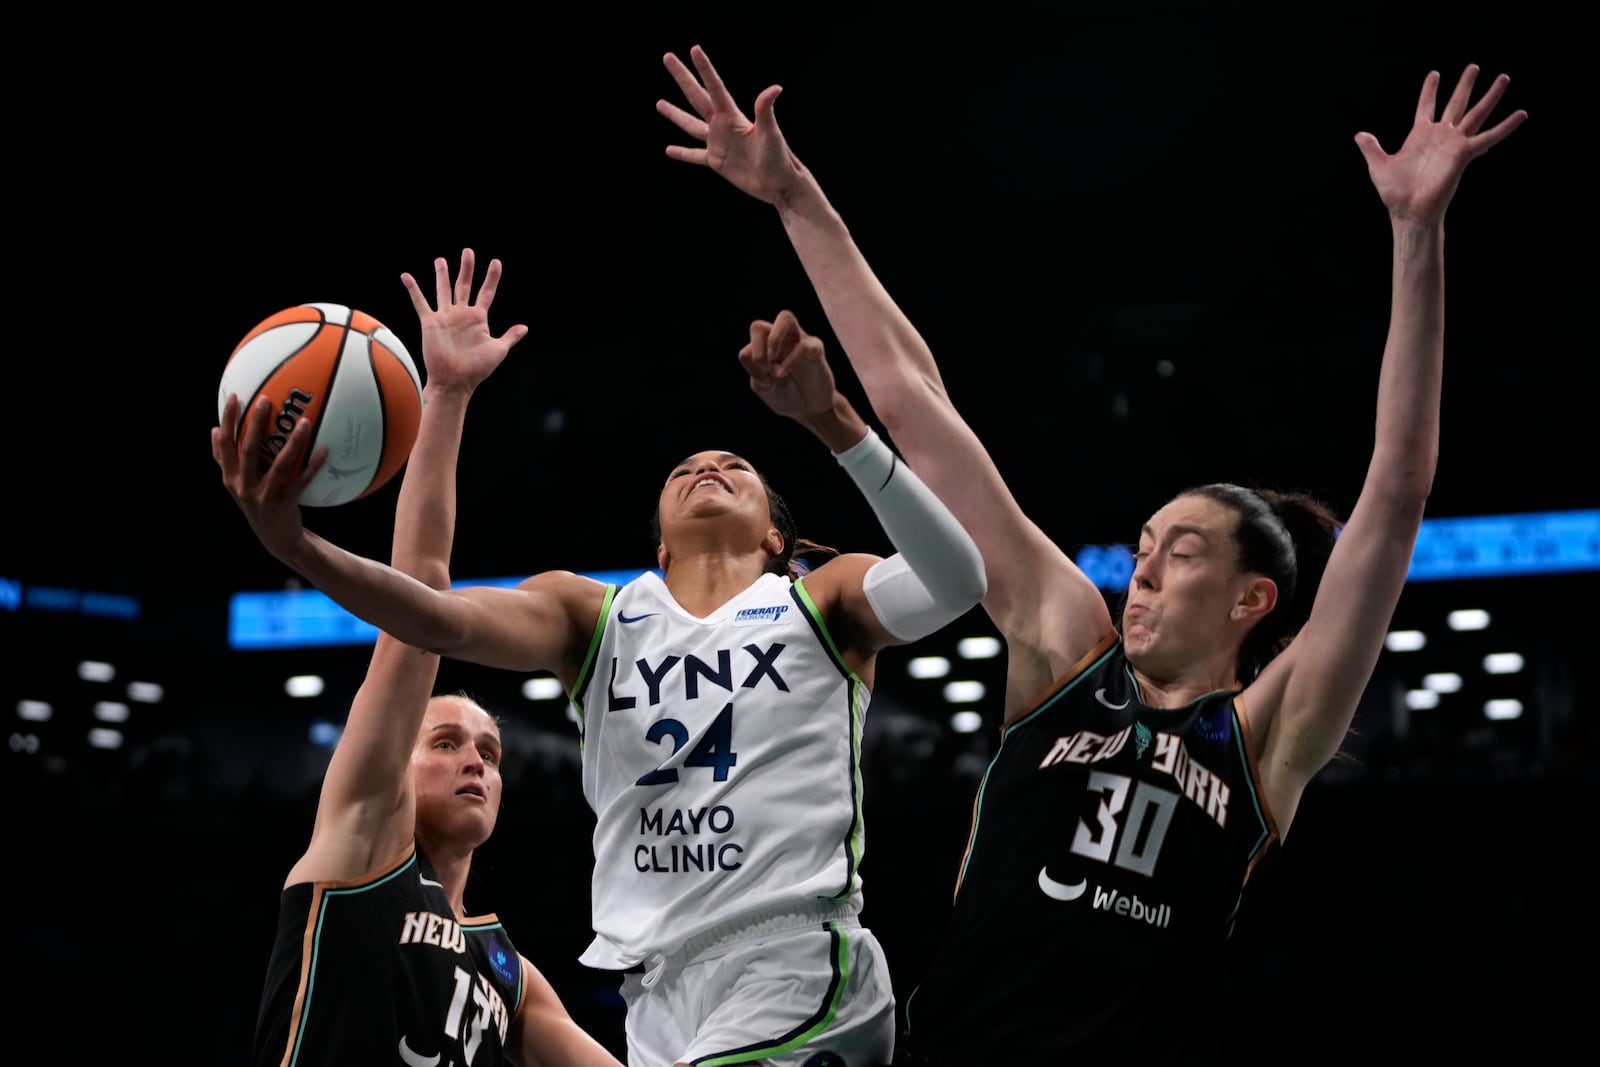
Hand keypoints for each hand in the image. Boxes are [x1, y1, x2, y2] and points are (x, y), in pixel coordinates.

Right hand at [210, 392, 324, 559]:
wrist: (276, 538)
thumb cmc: (258, 502)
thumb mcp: (237, 484)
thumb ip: (225, 460)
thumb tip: (214, 430)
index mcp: (230, 477)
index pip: (225, 444)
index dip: (229, 420)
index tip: (235, 396)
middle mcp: (243, 486)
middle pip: (247, 450)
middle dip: (255, 424)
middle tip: (266, 400)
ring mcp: (263, 496)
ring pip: (279, 464)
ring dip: (293, 442)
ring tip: (305, 421)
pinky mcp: (284, 504)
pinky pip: (301, 480)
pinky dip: (313, 465)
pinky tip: (325, 449)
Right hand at [399, 248, 529, 394]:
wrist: (455, 381)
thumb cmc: (476, 369)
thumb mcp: (498, 350)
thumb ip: (510, 337)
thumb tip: (524, 327)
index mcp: (478, 318)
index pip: (486, 292)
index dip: (492, 278)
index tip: (496, 262)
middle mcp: (461, 314)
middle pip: (464, 285)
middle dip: (466, 268)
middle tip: (468, 251)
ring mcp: (445, 317)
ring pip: (443, 290)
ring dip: (442, 274)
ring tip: (441, 260)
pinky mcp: (430, 322)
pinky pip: (420, 302)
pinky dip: (413, 289)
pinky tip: (406, 276)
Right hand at [657, 45, 801, 203]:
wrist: (779, 183)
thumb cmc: (779, 157)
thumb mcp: (770, 132)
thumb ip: (765, 110)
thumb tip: (775, 88)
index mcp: (732, 116)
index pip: (715, 87)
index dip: (704, 68)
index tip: (694, 49)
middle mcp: (722, 125)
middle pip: (696, 97)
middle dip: (682, 77)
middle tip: (668, 57)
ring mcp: (718, 143)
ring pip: (690, 125)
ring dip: (675, 114)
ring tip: (659, 103)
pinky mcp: (717, 161)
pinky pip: (695, 155)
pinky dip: (682, 153)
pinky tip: (668, 150)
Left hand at [738, 310, 838, 421]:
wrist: (809, 410)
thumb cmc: (786, 396)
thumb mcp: (764, 388)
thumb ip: (756, 373)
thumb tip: (763, 361)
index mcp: (764, 347)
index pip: (748, 346)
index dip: (751, 363)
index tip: (763, 382)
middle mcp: (780, 339)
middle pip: (758, 326)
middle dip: (756, 348)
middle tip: (765, 368)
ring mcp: (798, 340)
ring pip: (785, 318)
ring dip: (773, 338)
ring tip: (773, 359)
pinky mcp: (816, 349)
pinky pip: (804, 345)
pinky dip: (791, 359)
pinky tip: (785, 373)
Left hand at [1355, 64, 1526, 226]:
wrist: (1409, 210)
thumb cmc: (1395, 193)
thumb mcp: (1378, 166)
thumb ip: (1371, 148)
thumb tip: (1359, 134)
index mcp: (1420, 135)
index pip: (1427, 106)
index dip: (1430, 91)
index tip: (1435, 74)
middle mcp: (1440, 136)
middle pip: (1456, 103)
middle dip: (1465, 85)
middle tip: (1473, 66)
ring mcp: (1455, 143)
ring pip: (1476, 113)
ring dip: (1490, 96)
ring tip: (1504, 77)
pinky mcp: (1465, 153)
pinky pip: (1490, 137)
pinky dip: (1506, 126)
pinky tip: (1522, 113)